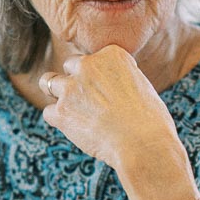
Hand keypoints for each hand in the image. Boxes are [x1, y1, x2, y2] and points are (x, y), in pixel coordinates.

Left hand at [39, 46, 198, 199]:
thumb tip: (107, 86)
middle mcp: (88, 65)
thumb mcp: (142, 86)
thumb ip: (120, 78)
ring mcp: (71, 88)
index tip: (110, 90)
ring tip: (72, 110)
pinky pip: (48, 112)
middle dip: (76, 80)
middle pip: (70, 65)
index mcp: (112, 54)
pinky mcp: (60, 112)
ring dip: (58, 95)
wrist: (144, 145)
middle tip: (90, 101)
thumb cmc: (151, 121)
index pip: (96, 57)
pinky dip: (59, 120)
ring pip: (48, 82)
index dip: (100, 74)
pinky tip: (76, 130)